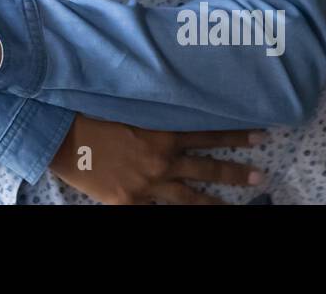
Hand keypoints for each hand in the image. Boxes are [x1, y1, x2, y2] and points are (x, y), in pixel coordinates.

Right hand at [48, 115, 265, 204]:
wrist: (65, 140)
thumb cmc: (93, 117)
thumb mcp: (130, 110)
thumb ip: (155, 116)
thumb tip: (174, 113)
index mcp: (163, 134)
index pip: (209, 134)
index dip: (235, 135)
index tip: (261, 135)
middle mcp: (162, 160)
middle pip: (207, 167)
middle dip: (236, 172)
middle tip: (260, 175)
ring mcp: (149, 185)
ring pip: (191, 198)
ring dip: (216, 202)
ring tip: (236, 207)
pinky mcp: (131, 202)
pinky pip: (158, 212)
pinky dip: (170, 212)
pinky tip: (189, 215)